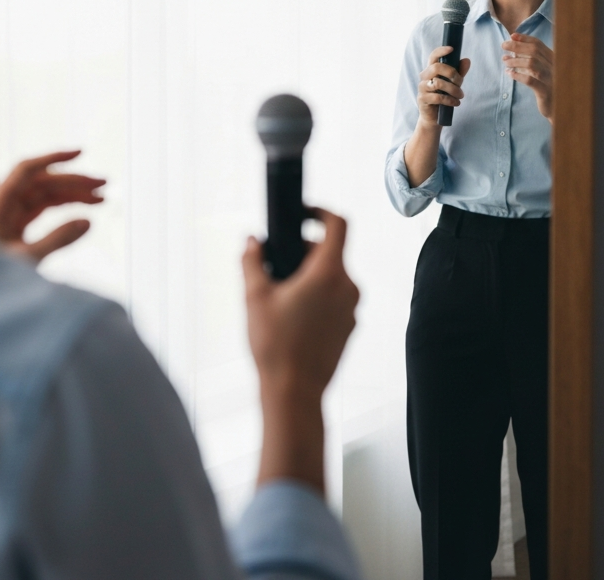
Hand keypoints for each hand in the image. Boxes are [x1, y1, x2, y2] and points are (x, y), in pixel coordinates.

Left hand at [0, 151, 105, 262]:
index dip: (53, 158)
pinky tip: (80, 209)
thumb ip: (58, 240)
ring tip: (99, 199)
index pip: (27, 169)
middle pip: (41, 182)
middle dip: (73, 182)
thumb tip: (88, 221)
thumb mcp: (25, 259)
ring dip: (71, 194)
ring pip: (43, 194)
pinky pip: (38, 207)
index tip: (80, 153)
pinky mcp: (10, 222)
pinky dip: (60, 206)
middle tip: (103, 185)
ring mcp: (5, 211)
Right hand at [243, 208, 358, 492]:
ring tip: (280, 294)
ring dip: (309, 274)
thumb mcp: (254, 296)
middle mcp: (347, 287)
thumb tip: (251, 240)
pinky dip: (317, 295)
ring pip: (332, 275)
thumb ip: (252, 260)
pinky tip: (292, 314)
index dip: (320, 211)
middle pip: (329, 251)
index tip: (302, 213)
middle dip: (303, 250)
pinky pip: (335, 297)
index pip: (338, 224)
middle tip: (275, 263)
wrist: (294, 393)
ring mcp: (352, 308)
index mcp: (328, 273)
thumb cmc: (275, 345)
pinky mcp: (350, 326)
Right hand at [416, 45, 471, 127]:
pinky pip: (438, 97)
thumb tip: (466, 60)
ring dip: (453, 89)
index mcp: (431, 70)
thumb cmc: (443, 97)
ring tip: (460, 95)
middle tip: (460, 82)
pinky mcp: (422, 99)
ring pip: (438, 83)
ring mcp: (422, 88)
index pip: (433, 57)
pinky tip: (456, 103)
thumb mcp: (453, 84)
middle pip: (436, 67)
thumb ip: (459, 72)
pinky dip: (450, 100)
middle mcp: (424, 77)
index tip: (451, 49)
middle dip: (452, 73)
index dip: (441, 51)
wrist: (434, 117)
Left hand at [502, 33, 553, 122]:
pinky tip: (510, 73)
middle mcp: (554, 67)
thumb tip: (512, 49)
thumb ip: (530, 60)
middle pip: (534, 51)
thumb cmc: (546, 87)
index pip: (539, 44)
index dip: (525, 38)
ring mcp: (551, 79)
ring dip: (516, 60)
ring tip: (505, 61)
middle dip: (517, 46)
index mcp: (553, 60)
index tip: (512, 35)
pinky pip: (530, 80)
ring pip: (532, 64)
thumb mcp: (540, 71)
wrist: (558, 108)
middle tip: (504, 45)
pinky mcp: (545, 91)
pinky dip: (518, 75)